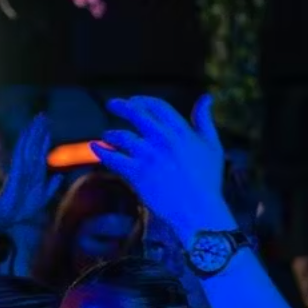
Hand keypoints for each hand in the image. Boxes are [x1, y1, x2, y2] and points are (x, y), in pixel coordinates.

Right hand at [0, 114, 62, 224]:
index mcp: (36, 172)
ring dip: (33, 131)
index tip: (48, 128)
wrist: (12, 214)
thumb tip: (60, 176)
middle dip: (39, 130)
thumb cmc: (25, 207)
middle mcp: (29, 166)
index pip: (41, 151)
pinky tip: (26, 131)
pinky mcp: (17, 168)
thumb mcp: (44, 196)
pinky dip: (23, 141)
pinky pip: (20, 152)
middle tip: (43, 115)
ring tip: (37, 118)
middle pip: (34, 143)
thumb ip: (51, 185)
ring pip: (29, 144)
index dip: (44, 139)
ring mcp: (22, 166)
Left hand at [92, 94, 234, 245]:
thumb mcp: (212, 146)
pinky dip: (102, 152)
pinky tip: (95, 148)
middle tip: (111, 104)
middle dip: (121, 106)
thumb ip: (205, 120)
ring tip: (106, 135)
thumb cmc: (207, 180)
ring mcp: (149, 156)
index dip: (143, 100)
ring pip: (122, 136)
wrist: (198, 210)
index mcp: (182, 131)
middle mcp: (164, 139)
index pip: (158, 106)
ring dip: (112, 133)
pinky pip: (113, 158)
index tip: (134, 100)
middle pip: (137, 114)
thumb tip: (206, 97)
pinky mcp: (137, 173)